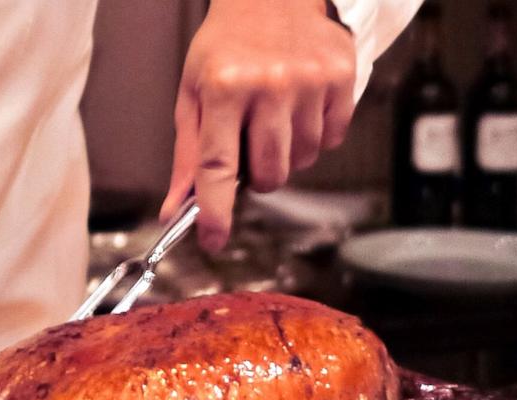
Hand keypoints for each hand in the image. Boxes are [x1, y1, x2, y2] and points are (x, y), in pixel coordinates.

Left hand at [161, 0, 355, 251]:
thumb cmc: (227, 44)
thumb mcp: (194, 91)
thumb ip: (187, 154)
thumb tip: (175, 209)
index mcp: (224, 86)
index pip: (217, 166)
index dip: (215, 211)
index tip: (212, 240)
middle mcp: (269, 84)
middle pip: (269, 173)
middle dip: (258, 176)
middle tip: (250, 147)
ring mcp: (309, 81)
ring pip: (302, 160)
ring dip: (287, 154)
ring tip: (275, 117)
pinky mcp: (341, 77)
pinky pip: (331, 139)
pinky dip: (316, 136)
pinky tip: (301, 107)